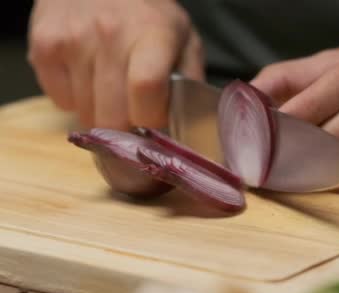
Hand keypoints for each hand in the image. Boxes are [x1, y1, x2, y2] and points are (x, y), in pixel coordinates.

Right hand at [28, 0, 202, 129]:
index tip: (155, 116)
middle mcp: (109, 34)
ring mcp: (72, 40)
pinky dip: (76, 100)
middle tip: (133, 109)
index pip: (146, 89)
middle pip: (112, 115)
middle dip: (127, 126)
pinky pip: (61, 102)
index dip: (152, 116)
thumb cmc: (148, 16)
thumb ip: (190, 81)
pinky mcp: (44, 47)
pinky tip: (88, 77)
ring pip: (86, 114)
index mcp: (152, 33)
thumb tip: (187, 123)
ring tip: (111, 86)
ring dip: (101, 112)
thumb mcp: (184, 39)